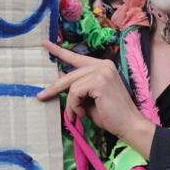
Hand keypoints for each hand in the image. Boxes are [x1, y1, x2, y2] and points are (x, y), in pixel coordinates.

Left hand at [37, 41, 153, 150]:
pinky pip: (75, 92)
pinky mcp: (99, 80)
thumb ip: (77, 88)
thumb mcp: (89, 100)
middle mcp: (103, 65)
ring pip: (71, 85)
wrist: (129, 125)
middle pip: (70, 74)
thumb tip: (59, 78)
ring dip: (71, 104)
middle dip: (54, 88)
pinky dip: (75, 105)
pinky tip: (83, 113)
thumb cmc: (110, 115)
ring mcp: (102, 71)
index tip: (45, 44)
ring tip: (77, 115)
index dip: (59, 51)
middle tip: (41, 97)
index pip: (77, 58)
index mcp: (102, 66)